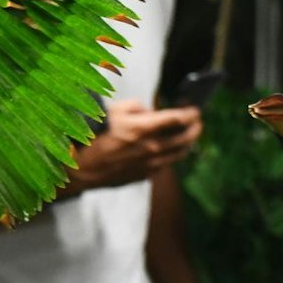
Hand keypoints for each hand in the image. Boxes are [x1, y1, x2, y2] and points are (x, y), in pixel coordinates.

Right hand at [64, 99, 201, 194]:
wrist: (83, 168)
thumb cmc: (96, 136)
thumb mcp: (114, 111)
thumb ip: (137, 107)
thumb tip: (150, 111)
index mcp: (145, 128)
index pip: (178, 119)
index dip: (191, 113)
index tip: (195, 110)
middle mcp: (153, 147)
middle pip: (186, 138)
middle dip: (196, 128)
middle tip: (198, 122)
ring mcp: (151, 163)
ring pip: (180, 154)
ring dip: (188, 144)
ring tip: (189, 137)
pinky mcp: (146, 175)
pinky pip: (166, 164)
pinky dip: (171, 156)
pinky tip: (169, 151)